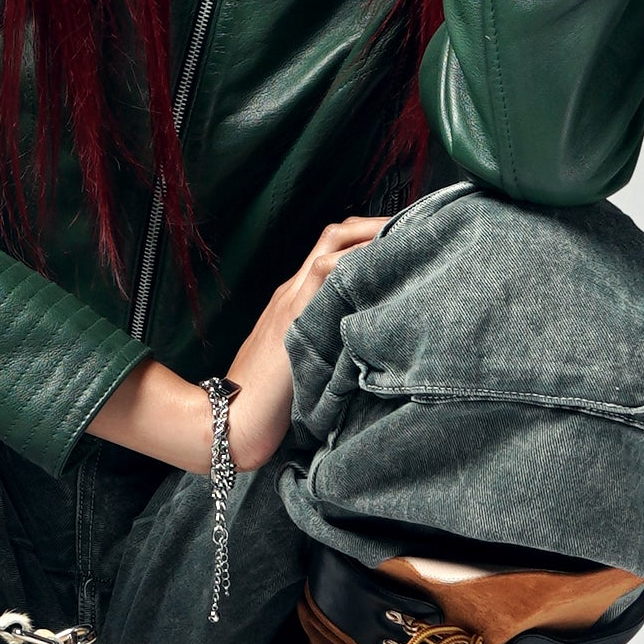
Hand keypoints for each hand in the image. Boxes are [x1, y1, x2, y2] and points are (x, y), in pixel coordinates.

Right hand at [83, 214, 387, 473]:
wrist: (231, 419)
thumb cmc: (267, 404)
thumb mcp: (302, 364)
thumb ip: (325, 346)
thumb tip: (367, 348)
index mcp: (293, 301)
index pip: (332, 251)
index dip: (365, 238)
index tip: (402, 240)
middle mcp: (291, 291)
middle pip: (333, 235)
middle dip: (374, 225)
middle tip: (413, 226)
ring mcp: (291, 299)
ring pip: (331, 243)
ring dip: (370, 233)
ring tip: (406, 234)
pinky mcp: (294, 315)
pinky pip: (327, 270)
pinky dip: (355, 259)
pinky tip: (383, 262)